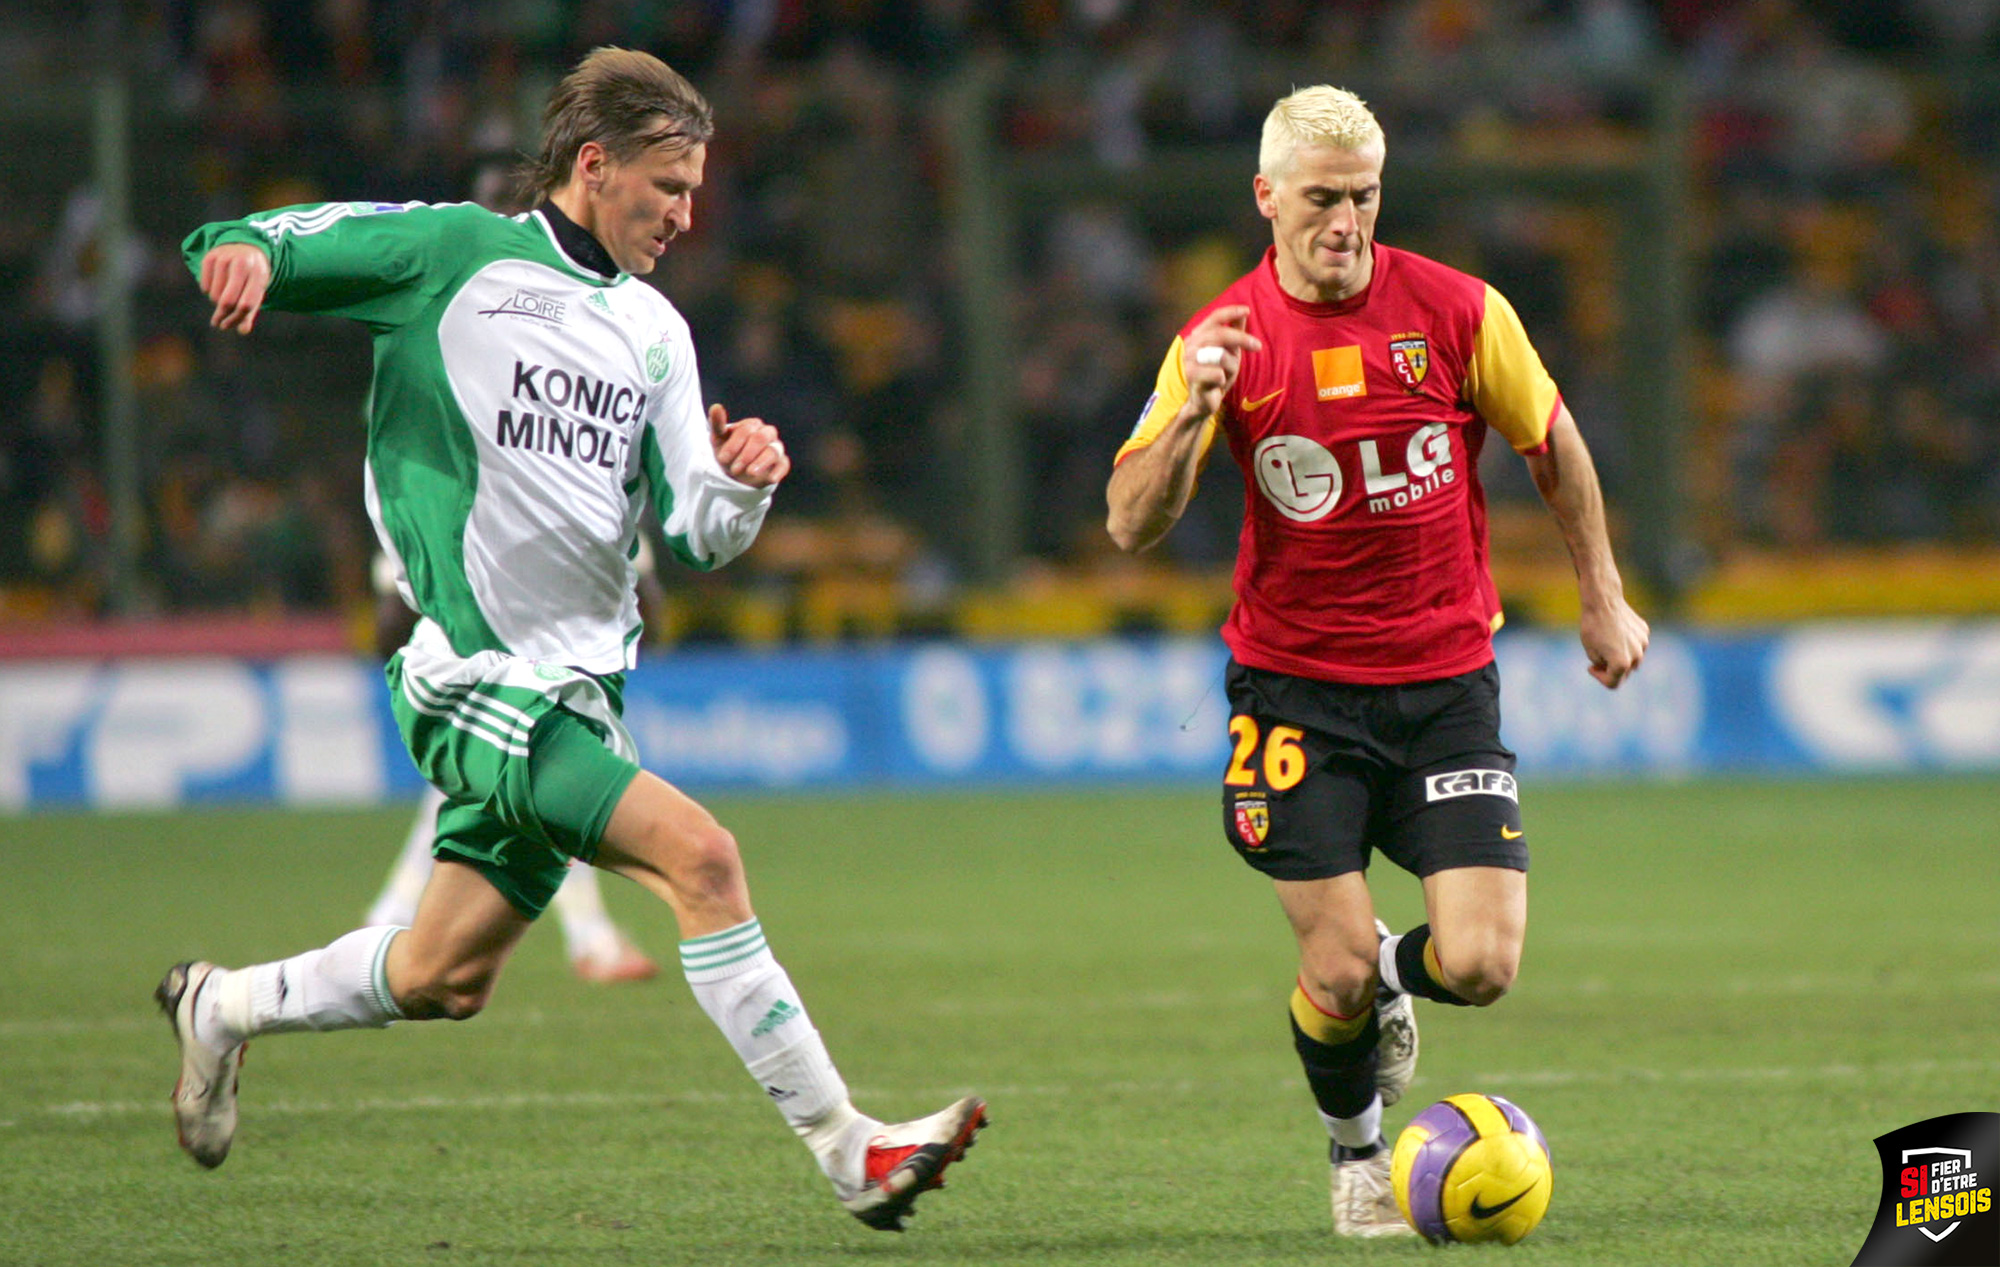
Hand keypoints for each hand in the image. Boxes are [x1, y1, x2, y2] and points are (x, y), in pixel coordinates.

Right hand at [199, 243, 272, 333]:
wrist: (245, 247)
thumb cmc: (252, 276)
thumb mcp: (257, 291)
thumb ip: (250, 311)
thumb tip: (243, 331)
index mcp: (259, 274)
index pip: (246, 304)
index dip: (236, 318)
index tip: (226, 326)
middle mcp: (242, 264)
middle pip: (228, 300)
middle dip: (222, 315)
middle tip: (218, 322)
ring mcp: (225, 258)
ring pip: (214, 295)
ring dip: (217, 302)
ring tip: (224, 295)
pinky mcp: (210, 257)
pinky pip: (204, 286)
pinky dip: (208, 291)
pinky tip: (217, 284)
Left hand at [708, 403, 789, 487]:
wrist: (736, 472)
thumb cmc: (728, 452)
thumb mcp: (719, 439)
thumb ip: (717, 423)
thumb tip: (716, 406)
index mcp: (752, 425)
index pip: (746, 430)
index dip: (734, 445)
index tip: (722, 459)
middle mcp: (767, 433)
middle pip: (761, 438)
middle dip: (747, 454)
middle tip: (735, 469)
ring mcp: (776, 448)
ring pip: (773, 451)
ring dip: (761, 462)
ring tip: (750, 472)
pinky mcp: (781, 463)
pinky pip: (784, 465)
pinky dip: (778, 471)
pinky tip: (770, 478)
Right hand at [1179, 305, 1262, 420]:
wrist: (1203, 401)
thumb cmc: (1215, 375)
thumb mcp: (1229, 351)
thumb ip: (1234, 332)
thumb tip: (1244, 313)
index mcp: (1198, 336)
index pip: (1214, 318)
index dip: (1230, 312)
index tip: (1247, 310)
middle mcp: (1190, 346)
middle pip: (1219, 334)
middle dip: (1241, 339)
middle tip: (1258, 346)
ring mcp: (1189, 361)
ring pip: (1220, 355)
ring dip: (1231, 365)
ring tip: (1228, 374)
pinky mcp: (1192, 377)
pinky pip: (1217, 373)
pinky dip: (1223, 378)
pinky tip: (1219, 384)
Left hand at [1580, 597, 1648, 688]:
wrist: (1603, 601)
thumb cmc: (1592, 627)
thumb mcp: (1590, 651)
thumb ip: (1602, 665)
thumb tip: (1612, 667)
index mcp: (1621, 663)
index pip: (1612, 683)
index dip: (1599, 677)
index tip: (1591, 667)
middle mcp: (1636, 656)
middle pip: (1624, 672)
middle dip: (1611, 668)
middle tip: (1598, 657)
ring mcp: (1643, 644)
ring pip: (1632, 659)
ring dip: (1621, 656)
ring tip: (1607, 642)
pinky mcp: (1645, 632)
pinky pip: (1636, 644)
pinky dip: (1627, 643)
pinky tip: (1616, 631)